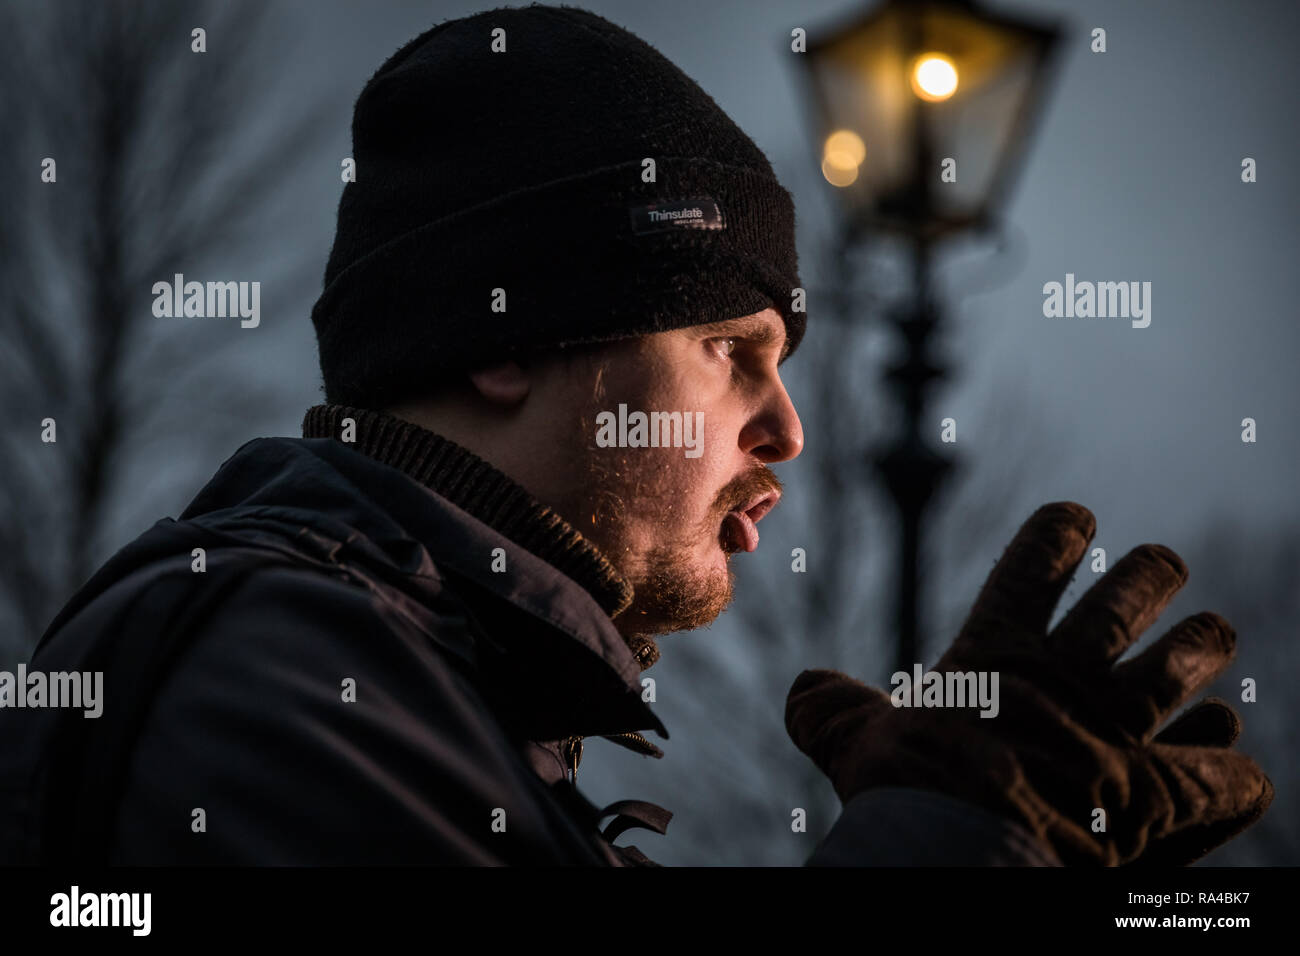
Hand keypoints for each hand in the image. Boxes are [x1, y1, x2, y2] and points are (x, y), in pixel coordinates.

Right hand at [785, 502, 1272, 864]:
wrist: (970, 851)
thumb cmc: (907, 788)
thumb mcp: (855, 744)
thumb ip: (831, 710)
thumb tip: (803, 689)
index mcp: (996, 653)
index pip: (1033, 565)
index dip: (1057, 535)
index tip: (1076, 518)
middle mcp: (1068, 679)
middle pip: (1123, 604)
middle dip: (1148, 575)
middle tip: (1165, 560)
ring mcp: (1121, 732)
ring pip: (1180, 668)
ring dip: (1199, 645)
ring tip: (1214, 630)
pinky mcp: (1164, 794)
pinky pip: (1217, 771)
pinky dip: (1225, 760)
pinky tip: (1234, 749)